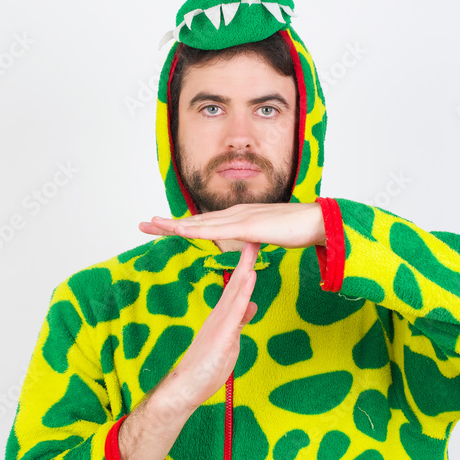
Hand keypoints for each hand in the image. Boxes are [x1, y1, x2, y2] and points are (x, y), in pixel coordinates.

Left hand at [138, 202, 325, 248]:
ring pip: (201, 223)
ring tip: (152, 224)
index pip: (203, 223)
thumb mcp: (268, 238)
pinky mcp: (248, 226)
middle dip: (168, 223)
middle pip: (195, 220)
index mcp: (238, 218)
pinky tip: (181, 231)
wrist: (318, 222)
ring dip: (175, 224)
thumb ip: (254, 240)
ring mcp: (240, 218)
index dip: (180, 225)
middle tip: (142, 225)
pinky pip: (217, 230)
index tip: (160, 228)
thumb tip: (247, 245)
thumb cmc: (297, 230)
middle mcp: (234, 214)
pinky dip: (196, 230)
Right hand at [163, 240, 259, 410]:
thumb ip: (240, 321)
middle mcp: (221, 314)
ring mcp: (221, 323)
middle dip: (247, 258)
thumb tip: (252, 304)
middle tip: (255, 234)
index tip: (255, 246)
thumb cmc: (207, 368)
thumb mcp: (231, 339)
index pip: (237, 286)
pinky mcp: (222, 335)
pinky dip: (244, 293)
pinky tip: (251, 279)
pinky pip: (236, 311)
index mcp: (223, 315)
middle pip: (236, 281)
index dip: (247, 266)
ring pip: (236, 291)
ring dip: (246, 268)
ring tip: (253, 246)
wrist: (186, 387)